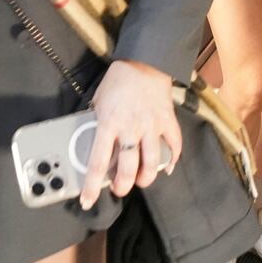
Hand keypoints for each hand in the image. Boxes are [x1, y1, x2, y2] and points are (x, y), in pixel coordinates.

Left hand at [79, 59, 181, 207]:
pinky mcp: (168, 122)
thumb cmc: (117, 81)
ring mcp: (152, 126)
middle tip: (118, 188)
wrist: (144, 62)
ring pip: (151, 163)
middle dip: (122, 186)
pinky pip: (174, 146)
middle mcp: (130, 129)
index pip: (98, 162)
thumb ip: (97, 124)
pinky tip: (166, 167)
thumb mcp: (98, 102)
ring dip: (145, 177)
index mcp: (108, 124)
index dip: (92, 186)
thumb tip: (93, 144)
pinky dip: (171, 160)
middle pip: (127, 169)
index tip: (87, 201)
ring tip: (140, 180)